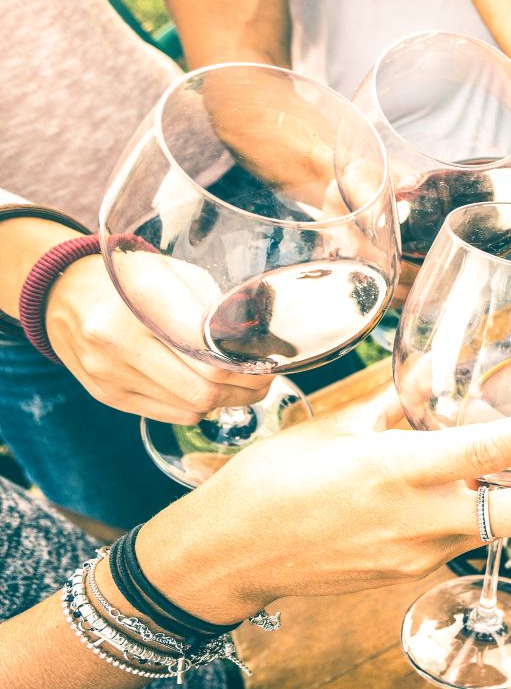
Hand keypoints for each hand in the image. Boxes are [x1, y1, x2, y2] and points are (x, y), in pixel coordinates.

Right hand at [45, 255, 271, 423]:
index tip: (269, 365)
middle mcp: (119, 341)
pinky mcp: (106, 394)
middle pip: (204, 389)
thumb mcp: (174, 274)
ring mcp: (109, 372)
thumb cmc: (131, 279)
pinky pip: (169, 414)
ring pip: (190, 407)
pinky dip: (197, 408)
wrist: (64, 292)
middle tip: (263, 383)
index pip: (210, 357)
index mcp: (142, 303)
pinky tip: (207, 393)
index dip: (249, 368)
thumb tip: (262, 339)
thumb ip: (214, 306)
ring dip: (225, 402)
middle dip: (244, 391)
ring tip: (241, 388)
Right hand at [134, 387, 510, 623]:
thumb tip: (431, 377)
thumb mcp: (333, 428)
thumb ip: (393, 405)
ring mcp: (418, 555)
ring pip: (499, 528)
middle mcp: (420, 519)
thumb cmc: (269, 484)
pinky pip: (461, 541)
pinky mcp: (409, 574)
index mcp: (400, 470)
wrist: (230, 556)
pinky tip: (471, 489)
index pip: (495, 451)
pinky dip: (479, 513)